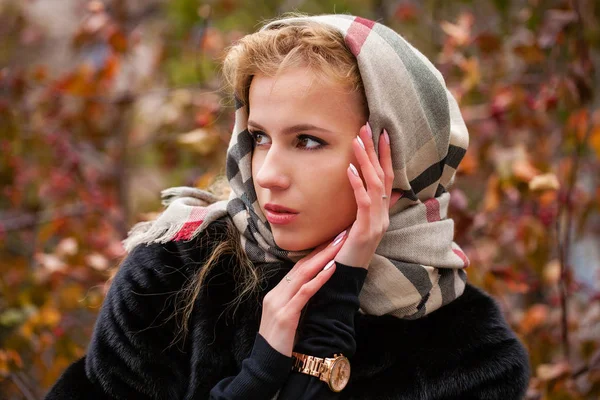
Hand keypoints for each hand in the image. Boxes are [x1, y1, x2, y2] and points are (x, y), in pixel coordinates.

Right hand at [258, 233, 347, 355]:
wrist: (264, 366)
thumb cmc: (280, 345)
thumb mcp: (287, 319)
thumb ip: (296, 303)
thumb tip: (314, 291)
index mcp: (276, 294)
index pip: (297, 267)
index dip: (315, 252)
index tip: (331, 239)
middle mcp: (276, 294)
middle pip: (301, 265)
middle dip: (322, 248)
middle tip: (339, 233)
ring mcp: (279, 304)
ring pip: (303, 274)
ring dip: (323, 257)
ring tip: (339, 244)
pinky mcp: (286, 316)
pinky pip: (305, 293)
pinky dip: (319, 279)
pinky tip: (331, 268)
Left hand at [335, 123, 396, 268]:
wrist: (346, 278)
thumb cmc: (349, 252)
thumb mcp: (361, 227)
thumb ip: (369, 209)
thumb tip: (382, 195)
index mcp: (383, 212)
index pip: (388, 177)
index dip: (387, 155)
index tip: (382, 133)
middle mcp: (384, 215)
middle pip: (384, 175)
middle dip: (375, 150)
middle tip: (368, 126)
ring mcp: (377, 222)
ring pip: (376, 184)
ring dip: (366, 161)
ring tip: (357, 141)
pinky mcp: (366, 230)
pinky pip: (364, 202)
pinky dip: (357, 184)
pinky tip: (349, 169)